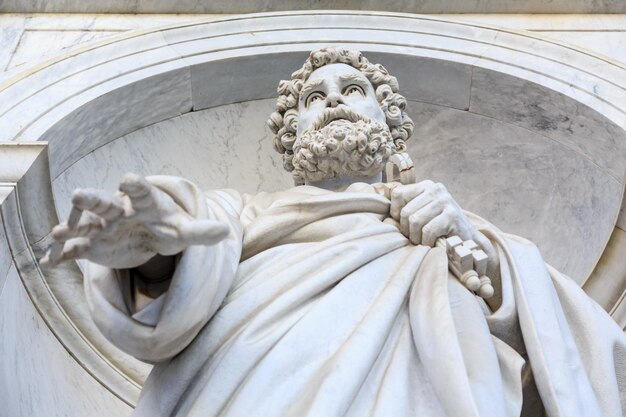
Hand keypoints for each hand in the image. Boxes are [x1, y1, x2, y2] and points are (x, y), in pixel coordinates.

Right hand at [41, 173, 228, 268]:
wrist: (151, 234)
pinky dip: (61, 256)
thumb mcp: (185, 232)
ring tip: (57, 233)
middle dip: (92, 199)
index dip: (134, 185)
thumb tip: (226, 231)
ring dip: (70, 227)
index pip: (141, 191)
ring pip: (83, 225)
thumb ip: (202, 232)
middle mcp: (119, 211)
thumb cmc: (169, 227)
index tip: (128, 179)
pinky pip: (75, 250)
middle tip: (78, 194)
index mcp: (144, 203)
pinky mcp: (92, 246)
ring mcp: (102, 228)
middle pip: (104, 203)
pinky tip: (47, 263)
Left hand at [390, 180, 497, 276]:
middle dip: (407, 230)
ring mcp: (445, 201)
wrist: (468, 240)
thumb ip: (408, 206)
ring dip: (416, 237)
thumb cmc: (440, 228)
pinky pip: (427, 230)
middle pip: (405, 211)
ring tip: (422, 241)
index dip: (396, 213)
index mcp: (426, 185)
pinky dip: (426, 241)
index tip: (404, 225)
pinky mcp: (451, 215)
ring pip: (415, 221)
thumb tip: (384, 212)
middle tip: (415, 238)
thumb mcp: (423, 211)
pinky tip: (432, 243)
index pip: (398, 194)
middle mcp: (436, 189)